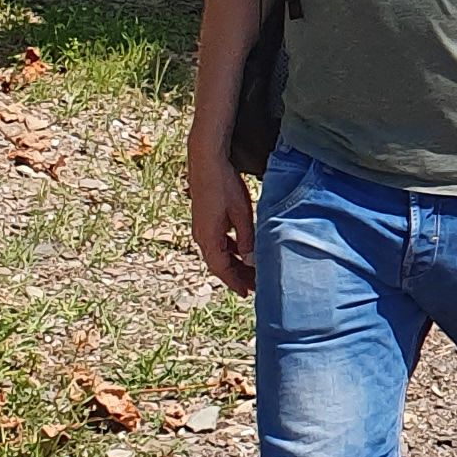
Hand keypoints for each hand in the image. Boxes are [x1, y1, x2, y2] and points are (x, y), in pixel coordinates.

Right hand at [188, 152, 254, 296]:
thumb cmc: (224, 185)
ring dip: (234, 263)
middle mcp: (201, 236)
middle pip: (220, 264)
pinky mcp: (205, 220)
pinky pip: (218, 242)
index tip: (248, 293)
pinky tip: (243, 250)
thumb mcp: (241, 214)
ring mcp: (202, 228)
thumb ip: (246, 239)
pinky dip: (230, 250)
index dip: (235, 283)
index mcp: (208, 238)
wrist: (206, 162)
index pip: (222, 269)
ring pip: (219, 254)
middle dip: (237, 276)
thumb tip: (251, 260)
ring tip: (251, 271)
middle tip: (255, 286)